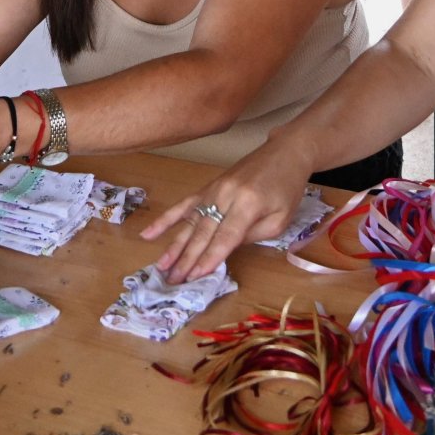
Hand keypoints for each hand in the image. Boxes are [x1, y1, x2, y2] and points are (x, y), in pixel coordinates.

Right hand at [141, 139, 315, 281]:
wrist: (283, 153)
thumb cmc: (287, 188)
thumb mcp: (280, 218)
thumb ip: (252, 235)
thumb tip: (225, 248)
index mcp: (248, 204)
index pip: (226, 237)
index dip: (210, 257)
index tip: (195, 276)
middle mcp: (226, 195)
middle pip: (203, 232)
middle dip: (188, 259)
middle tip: (174, 281)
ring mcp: (213, 190)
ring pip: (190, 222)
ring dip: (174, 246)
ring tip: (161, 267)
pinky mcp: (207, 187)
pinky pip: (183, 205)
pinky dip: (165, 220)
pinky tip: (148, 234)